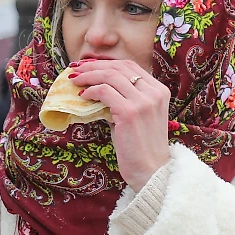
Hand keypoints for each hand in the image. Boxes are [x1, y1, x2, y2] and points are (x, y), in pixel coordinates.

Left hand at [68, 59, 170, 190]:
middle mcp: (154, 93)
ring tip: (74, 81)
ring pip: (110, 76)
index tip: (88, 66)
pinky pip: (104, 92)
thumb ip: (125, 99)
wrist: (151, 171)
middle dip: (93, 66)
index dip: (106, 63)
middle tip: (75, 70)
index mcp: (160, 91)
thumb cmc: (141, 147)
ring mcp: (143, 102)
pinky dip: (90, 91)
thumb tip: (97, 87)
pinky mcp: (130, 112)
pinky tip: (83, 96)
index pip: (130, 66)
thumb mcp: (139, 116)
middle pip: (119, 67)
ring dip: (88, 76)